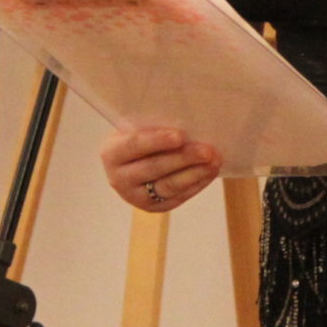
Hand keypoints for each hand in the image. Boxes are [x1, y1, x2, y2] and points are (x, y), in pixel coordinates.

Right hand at [99, 126, 221, 212]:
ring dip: (195, 173)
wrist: (133, 159)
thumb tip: (186, 118)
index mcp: (111, 152)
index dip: (157, 140)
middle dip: (184, 158)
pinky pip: (177, 197)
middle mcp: (118, 178)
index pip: (134, 145)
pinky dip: (197, 184)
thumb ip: (153, 122)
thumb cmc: (139, 134)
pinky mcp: (152, 208)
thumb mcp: (137, 125)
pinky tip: (210, 172)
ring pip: (168, 186)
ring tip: (214, 160)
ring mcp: (135, 196)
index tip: (180, 135)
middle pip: (154, 168)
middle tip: (207, 150)